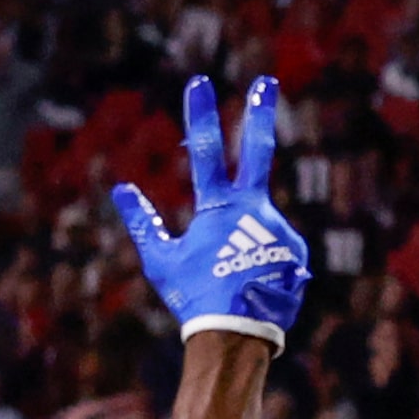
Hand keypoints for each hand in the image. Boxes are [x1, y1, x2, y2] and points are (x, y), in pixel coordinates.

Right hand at [112, 77, 306, 347]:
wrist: (237, 337)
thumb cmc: (194, 299)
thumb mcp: (161, 261)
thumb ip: (143, 223)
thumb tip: (121, 190)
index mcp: (217, 208)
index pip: (205, 150)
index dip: (201, 114)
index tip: (199, 81)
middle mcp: (254, 209)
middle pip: (258, 150)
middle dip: (258, 113)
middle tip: (265, 81)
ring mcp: (279, 227)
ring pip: (259, 226)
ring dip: (247, 247)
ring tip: (238, 282)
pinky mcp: (297, 250)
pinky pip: (276, 248)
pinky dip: (264, 262)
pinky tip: (255, 286)